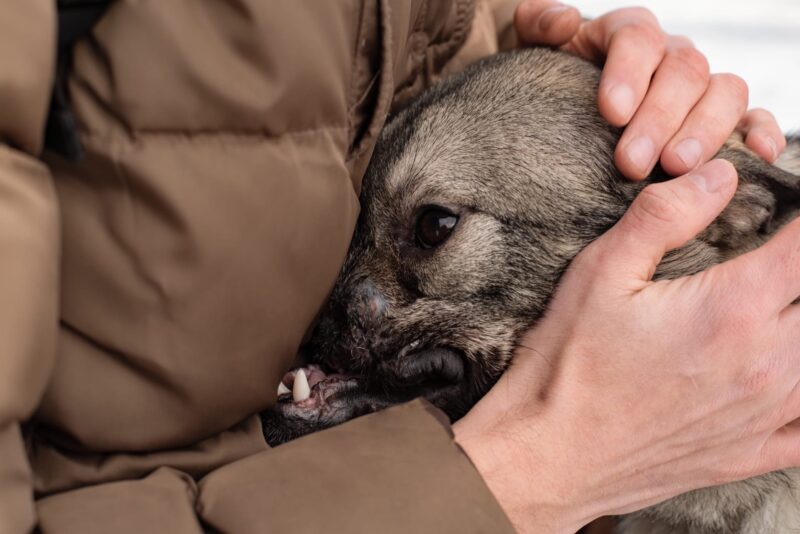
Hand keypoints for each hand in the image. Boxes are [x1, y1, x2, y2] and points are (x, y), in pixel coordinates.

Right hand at [454, 160, 799, 532]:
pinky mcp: (752, 451)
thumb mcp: (601, 272)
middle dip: (799, 271)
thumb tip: (718, 176)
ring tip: (780, 307)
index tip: (788, 216)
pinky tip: (792, 379)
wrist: (550, 456)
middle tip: (774, 263)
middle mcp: (766, 362)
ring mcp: (765, 413)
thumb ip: (664, 216)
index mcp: (732, 309)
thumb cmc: (569, 367)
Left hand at [513, 1, 786, 179]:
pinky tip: (753, 156)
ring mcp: (699, 88)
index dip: (627, 72)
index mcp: (626, 33)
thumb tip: (566, 20)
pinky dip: (759, 132)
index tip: (610, 112)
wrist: (562, 114)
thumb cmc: (547, 85)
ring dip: (704, 131)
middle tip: (631, 162)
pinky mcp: (720, 118)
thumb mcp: (532, 53)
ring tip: (675, 168)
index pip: (637, 37)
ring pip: (723, 92)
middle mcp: (670, 56)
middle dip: (659, 118)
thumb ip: (538, 26)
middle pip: (683, 71)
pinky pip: (752, 116)